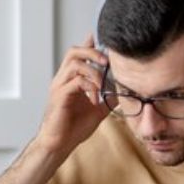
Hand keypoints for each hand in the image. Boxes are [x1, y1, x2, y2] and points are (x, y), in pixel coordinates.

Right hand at [35, 34, 110, 156]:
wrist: (60, 144)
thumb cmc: (74, 127)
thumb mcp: (98, 109)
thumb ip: (108, 98)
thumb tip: (124, 92)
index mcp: (71, 80)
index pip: (77, 55)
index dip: (88, 45)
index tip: (100, 39)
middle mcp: (63, 79)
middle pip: (74, 52)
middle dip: (92, 53)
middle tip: (107, 63)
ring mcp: (60, 86)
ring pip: (74, 63)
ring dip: (93, 71)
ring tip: (102, 85)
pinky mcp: (60, 96)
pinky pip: (76, 82)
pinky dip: (89, 87)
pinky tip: (94, 100)